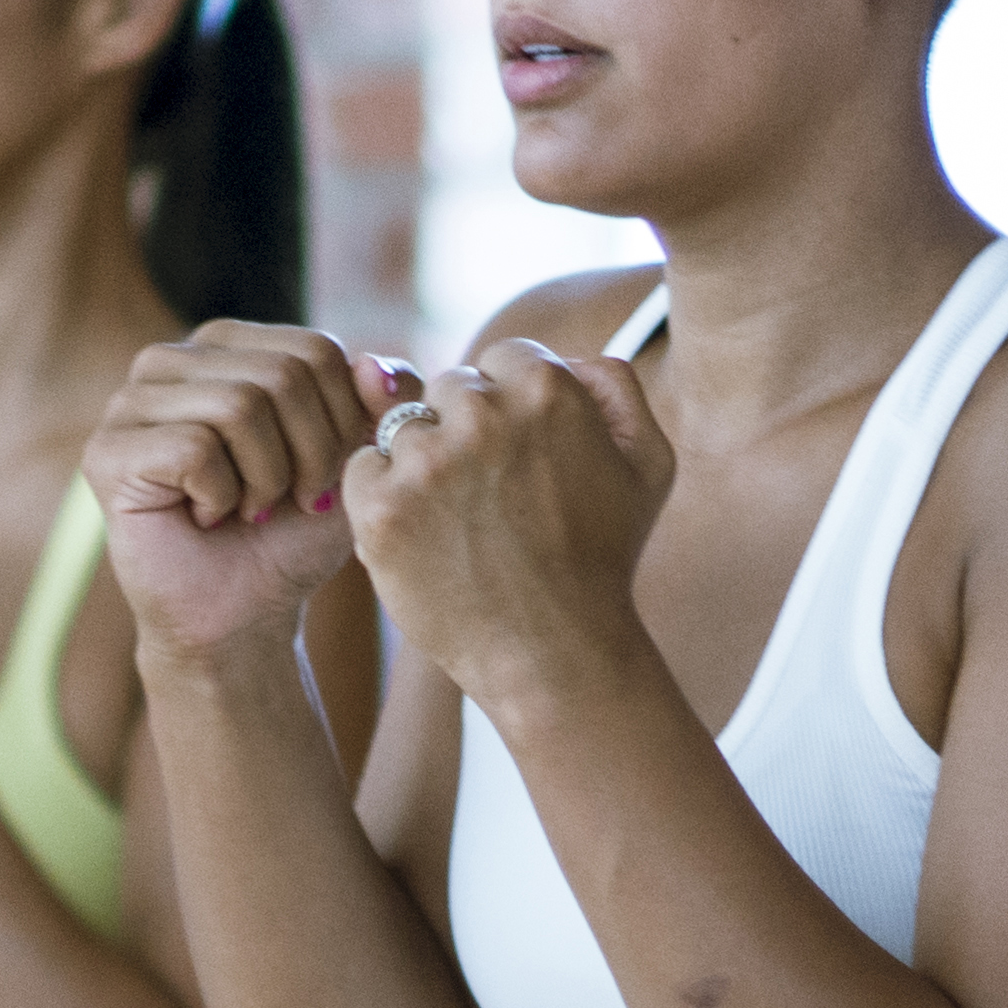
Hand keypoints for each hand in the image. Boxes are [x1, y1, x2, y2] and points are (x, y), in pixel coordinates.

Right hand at [85, 325, 400, 661]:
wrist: (242, 615)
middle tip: (294, 502)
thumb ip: (382, 404)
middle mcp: (171, 361)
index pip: (314, 349)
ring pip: (239, 407)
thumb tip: (379, 365)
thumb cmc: (291, 536)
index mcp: (226, 345)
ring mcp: (129, 402)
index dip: (344, 422)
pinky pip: (194, 448)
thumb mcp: (355, 462)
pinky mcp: (107, 451)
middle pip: (281, 374)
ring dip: (267, 479)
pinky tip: (207, 518)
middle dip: (310, 454)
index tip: (327, 477)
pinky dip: (222, 497)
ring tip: (250, 510)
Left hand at [344, 338, 679, 715]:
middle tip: (489, 501)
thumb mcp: (648, 461)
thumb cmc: (603, 560)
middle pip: (448, 391)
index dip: (506, 412)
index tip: (518, 464)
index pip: (499, 360)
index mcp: (547, 386)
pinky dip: (379, 499)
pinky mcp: (382, 510)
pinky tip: (420, 536)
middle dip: (462, 434)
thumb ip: (614, 385)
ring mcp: (428, 461)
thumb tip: (568, 355)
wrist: (554, 652)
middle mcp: (483, 413)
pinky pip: (360, 470)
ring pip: (402, 430)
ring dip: (420, 468)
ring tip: (459, 526)